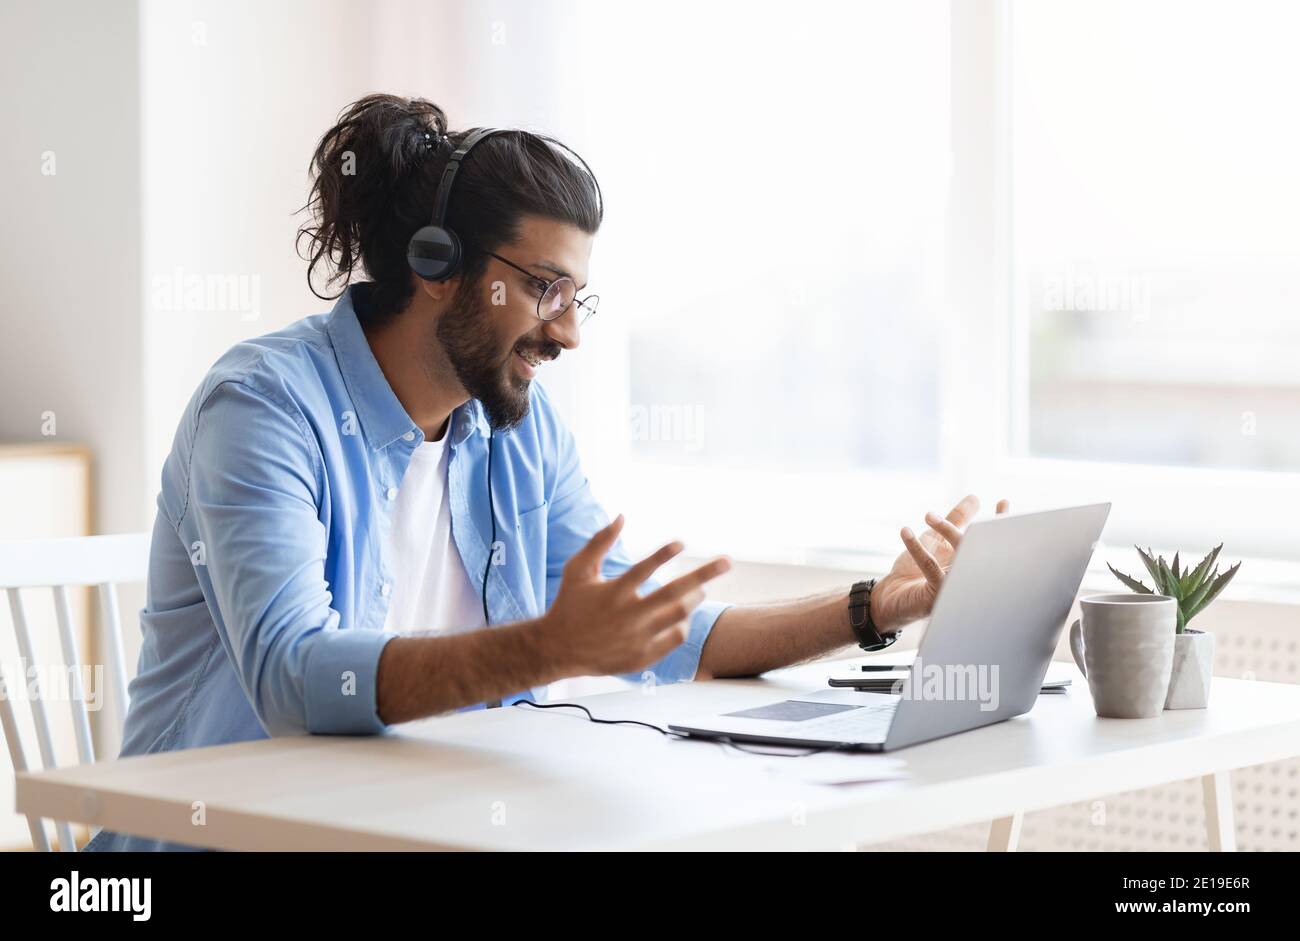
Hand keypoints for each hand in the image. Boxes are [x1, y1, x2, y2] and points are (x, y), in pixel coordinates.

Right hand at [540, 515, 731, 676]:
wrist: (558, 649)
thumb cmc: (569, 604)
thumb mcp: (578, 569)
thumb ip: (599, 542)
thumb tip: (622, 516)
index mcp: (613, 592)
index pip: (645, 568)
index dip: (665, 553)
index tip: (682, 543)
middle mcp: (628, 615)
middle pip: (676, 593)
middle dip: (705, 574)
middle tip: (727, 562)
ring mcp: (637, 638)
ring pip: (680, 615)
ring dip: (694, 598)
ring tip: (699, 588)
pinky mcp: (642, 656)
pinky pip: (675, 638)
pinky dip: (682, 623)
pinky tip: (681, 615)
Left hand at [869, 495, 1010, 632]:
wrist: (890, 599)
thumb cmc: (914, 573)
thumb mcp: (936, 541)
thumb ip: (957, 520)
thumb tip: (975, 498)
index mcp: (971, 566)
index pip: (991, 544)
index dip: (1000, 524)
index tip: (1003, 503)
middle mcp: (969, 580)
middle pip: (979, 550)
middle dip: (973, 529)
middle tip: (941, 513)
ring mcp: (956, 590)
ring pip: (960, 557)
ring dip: (946, 531)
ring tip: (928, 516)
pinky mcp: (938, 597)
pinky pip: (931, 567)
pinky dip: (917, 548)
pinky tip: (906, 531)